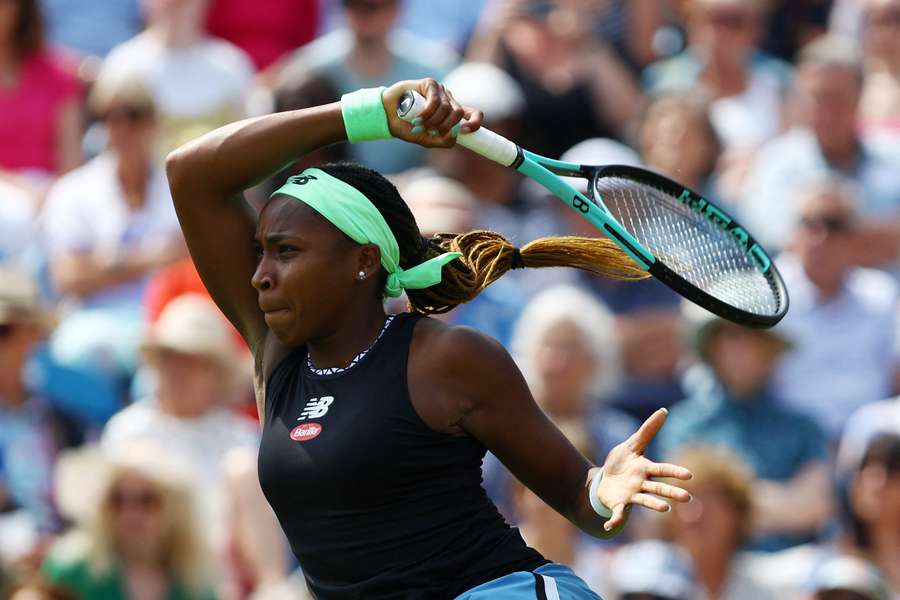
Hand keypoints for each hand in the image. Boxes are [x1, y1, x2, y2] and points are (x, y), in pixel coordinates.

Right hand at [382, 78, 482, 148]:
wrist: (387, 115)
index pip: (473, 114)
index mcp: (451, 114)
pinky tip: (418, 118)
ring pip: (447, 108)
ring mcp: (440, 92)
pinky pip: (436, 100)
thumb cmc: (406, 126)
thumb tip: (455, 137)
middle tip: (431, 132)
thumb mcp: (425, 139)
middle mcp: (448, 101)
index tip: (465, 131)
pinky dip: (427, 112)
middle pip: (459, 113)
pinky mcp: (430, 84)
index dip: (475, 122)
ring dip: (433, 121)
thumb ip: (441, 141)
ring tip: (419, 124)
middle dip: (446, 126)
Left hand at [596, 408, 691, 530]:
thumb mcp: (632, 444)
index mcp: (645, 469)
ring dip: (654, 505)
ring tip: (665, 509)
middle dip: (672, 492)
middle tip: (687, 497)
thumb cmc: (622, 462)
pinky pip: (618, 514)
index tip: (688, 475)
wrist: (605, 480)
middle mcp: (642, 484)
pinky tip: (609, 526)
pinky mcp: (618, 504)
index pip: (662, 469)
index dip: (674, 472)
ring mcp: (631, 495)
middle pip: (659, 487)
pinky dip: (614, 521)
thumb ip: (648, 430)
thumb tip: (664, 410)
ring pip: (645, 500)